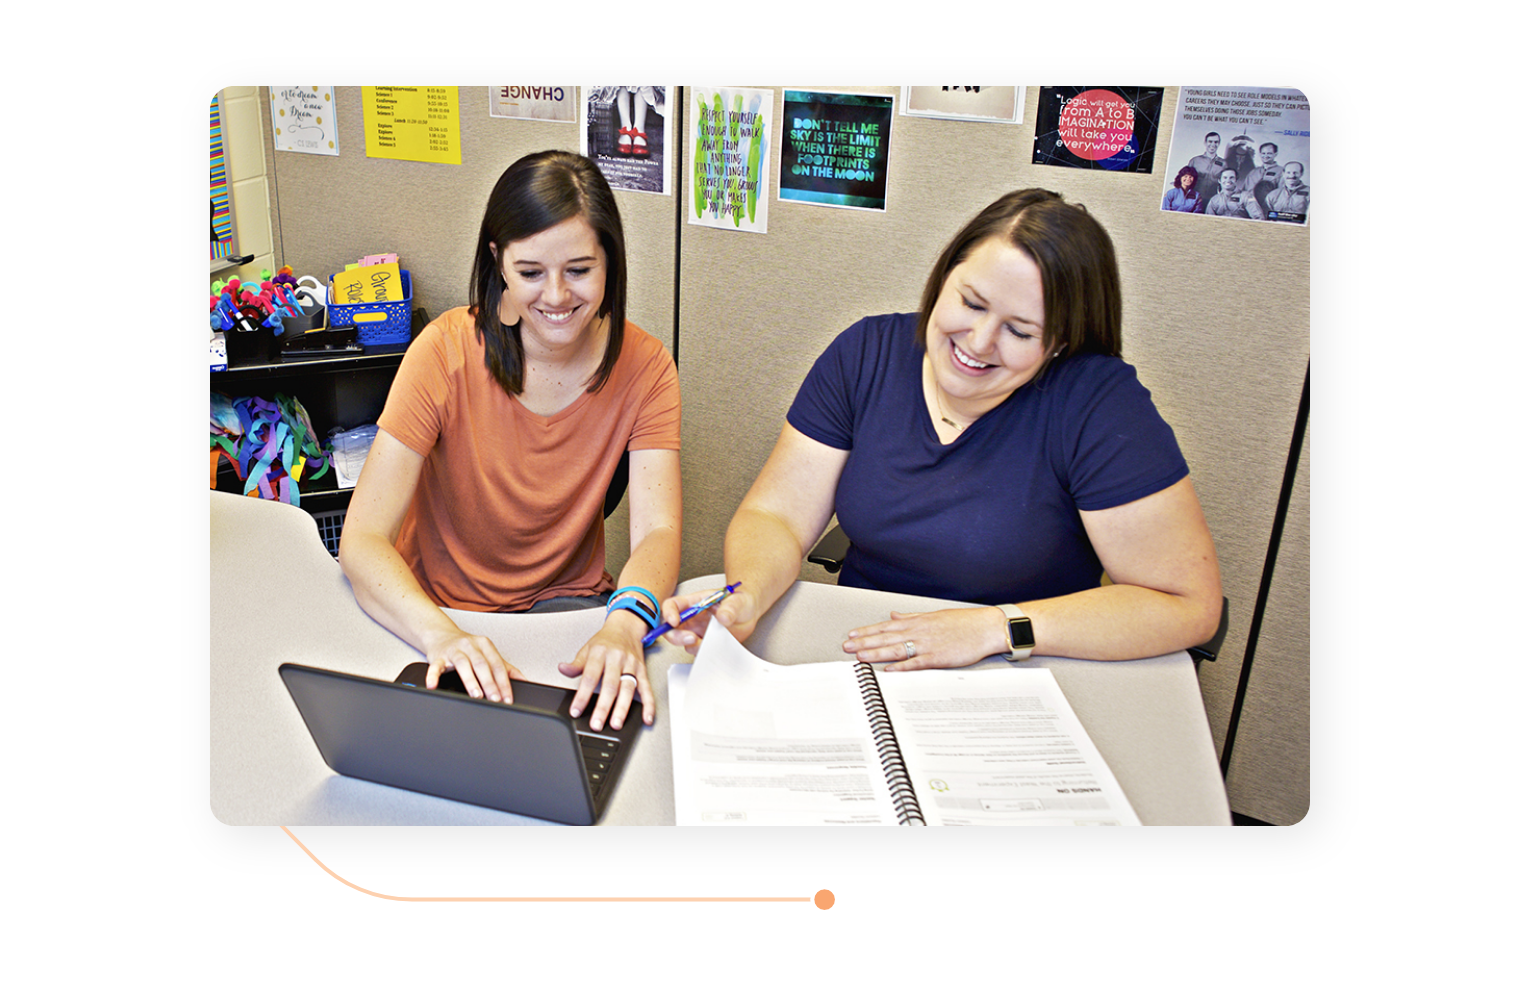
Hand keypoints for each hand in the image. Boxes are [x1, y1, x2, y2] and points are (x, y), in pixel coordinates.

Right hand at [423, 629, 524, 702]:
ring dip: (470, 681)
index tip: (507, 698)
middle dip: (490, 684)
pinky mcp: (438, 656)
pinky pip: (436, 666)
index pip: (497, 665)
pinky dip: (433, 676)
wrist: (440, 635)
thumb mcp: (487, 654)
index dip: (504, 683)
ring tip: (476, 695)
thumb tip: (524, 680)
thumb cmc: (467, 648)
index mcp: (485, 645)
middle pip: (482, 665)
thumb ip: (506, 668)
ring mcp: (453, 650)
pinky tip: (433, 685)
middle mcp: (470, 646)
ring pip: (463, 664)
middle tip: (495, 699)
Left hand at [558, 613, 653, 730]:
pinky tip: (647, 717)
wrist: (626, 627)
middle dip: (603, 707)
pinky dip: (649, 704)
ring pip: (627, 689)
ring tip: (616, 724)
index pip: (589, 677)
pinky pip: (647, 689)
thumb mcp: (587, 649)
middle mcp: (616, 659)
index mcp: (600, 653)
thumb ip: (576, 664)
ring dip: (622, 708)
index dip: (582, 696)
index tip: (576, 711)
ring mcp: (631, 665)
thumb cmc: (605, 641)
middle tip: (597, 724)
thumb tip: (562, 669)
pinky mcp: (642, 670)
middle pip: (610, 686)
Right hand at [657, 588, 760, 653]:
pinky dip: (702, 652)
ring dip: (691, 645)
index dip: (669, 613)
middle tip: (692, 638)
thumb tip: (723, 617)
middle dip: (676, 636)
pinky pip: (696, 651)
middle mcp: (691, 618)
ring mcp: (696, 631)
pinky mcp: (704, 643)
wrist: (748, 614)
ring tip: (708, 642)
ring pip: (682, 642)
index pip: (673, 605)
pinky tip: (714, 647)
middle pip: (670, 628)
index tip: (674, 621)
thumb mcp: (737, 601)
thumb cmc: (739, 602)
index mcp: (694, 602)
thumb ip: (730, 607)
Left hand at [841, 607, 1005, 670]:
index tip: (852, 635)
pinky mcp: (938, 657)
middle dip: (865, 643)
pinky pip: (916, 663)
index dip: (867, 631)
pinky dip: (902, 666)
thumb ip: (912, 617)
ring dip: (877, 653)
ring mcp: (928, 644)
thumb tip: (895, 614)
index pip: (886, 626)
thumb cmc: (964, 622)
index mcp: (918, 621)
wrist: (987, 627)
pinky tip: (888, 669)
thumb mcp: (934, 615)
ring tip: (860, 657)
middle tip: (847, 647)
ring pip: (896, 649)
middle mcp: (919, 631)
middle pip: (886, 637)